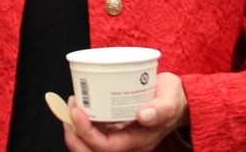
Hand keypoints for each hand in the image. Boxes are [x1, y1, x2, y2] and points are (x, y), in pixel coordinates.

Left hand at [63, 73, 187, 151]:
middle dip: (73, 136)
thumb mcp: (172, 99)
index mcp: (138, 141)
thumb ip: (162, 108)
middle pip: (91, 151)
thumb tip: (144, 115)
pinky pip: (93, 133)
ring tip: (70, 105)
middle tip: (67, 111)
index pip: (105, 147)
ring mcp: (120, 137)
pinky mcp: (116, 129)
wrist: (178, 101)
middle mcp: (126, 143)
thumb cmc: (174, 98)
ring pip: (89, 145)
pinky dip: (80, 123)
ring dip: (74, 129)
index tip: (78, 111)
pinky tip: (78, 105)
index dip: (87, 132)